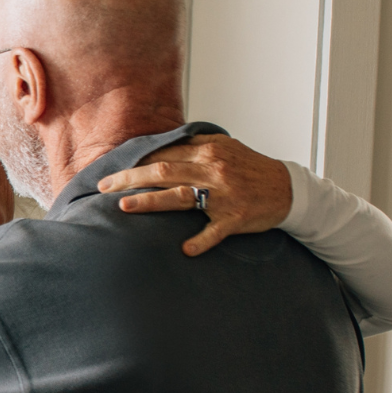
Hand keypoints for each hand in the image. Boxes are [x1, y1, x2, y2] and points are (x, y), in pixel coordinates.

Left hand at [97, 134, 292, 256]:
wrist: (287, 189)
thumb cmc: (251, 169)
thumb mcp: (225, 147)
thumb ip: (194, 144)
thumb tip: (162, 143)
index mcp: (208, 151)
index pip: (163, 154)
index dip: (135, 161)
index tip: (112, 170)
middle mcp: (212, 170)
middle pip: (163, 171)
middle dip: (130, 178)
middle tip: (104, 186)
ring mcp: (224, 195)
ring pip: (180, 197)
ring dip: (150, 202)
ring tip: (124, 207)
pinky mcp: (235, 218)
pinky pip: (214, 232)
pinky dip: (200, 241)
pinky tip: (185, 250)